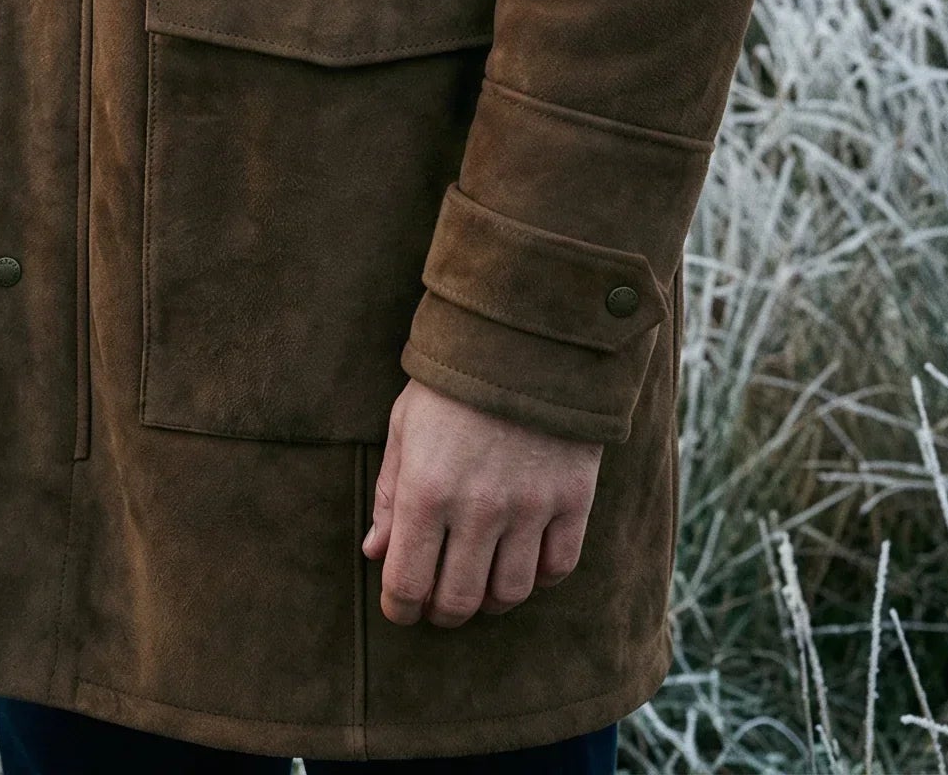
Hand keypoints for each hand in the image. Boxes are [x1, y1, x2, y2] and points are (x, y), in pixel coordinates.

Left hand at [363, 380, 601, 626]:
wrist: (525, 336)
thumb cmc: (454, 381)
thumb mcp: (405, 426)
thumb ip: (390, 494)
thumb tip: (376, 553)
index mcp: (425, 490)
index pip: (407, 583)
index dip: (400, 608)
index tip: (401, 608)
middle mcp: (476, 508)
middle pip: (458, 601)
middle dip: (441, 611)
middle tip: (439, 601)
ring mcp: (529, 507)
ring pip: (508, 594)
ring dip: (489, 599)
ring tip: (481, 579)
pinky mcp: (572, 499)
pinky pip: (557, 568)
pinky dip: (538, 576)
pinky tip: (523, 558)